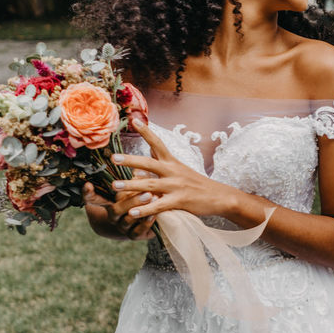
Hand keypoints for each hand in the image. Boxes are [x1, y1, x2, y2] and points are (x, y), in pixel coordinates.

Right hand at [83, 182, 156, 239]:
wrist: (140, 220)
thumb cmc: (137, 196)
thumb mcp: (133, 186)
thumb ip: (133, 177)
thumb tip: (138, 167)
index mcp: (109, 202)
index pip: (93, 198)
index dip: (88, 193)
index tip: (88, 184)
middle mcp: (113, 215)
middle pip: (116, 209)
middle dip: (131, 201)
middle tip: (146, 192)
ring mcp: (122, 226)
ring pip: (127, 220)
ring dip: (140, 210)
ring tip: (153, 200)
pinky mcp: (133, 235)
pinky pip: (137, 231)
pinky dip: (146, 223)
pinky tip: (155, 214)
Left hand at [108, 119, 241, 219]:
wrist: (220, 197)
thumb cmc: (197, 184)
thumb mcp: (181, 168)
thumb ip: (164, 159)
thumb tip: (150, 147)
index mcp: (172, 162)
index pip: (158, 143)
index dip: (146, 132)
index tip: (134, 120)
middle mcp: (173, 171)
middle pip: (149, 163)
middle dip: (131, 160)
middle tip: (114, 158)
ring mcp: (176, 186)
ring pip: (150, 185)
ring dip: (131, 185)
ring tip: (115, 186)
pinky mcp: (180, 201)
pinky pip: (158, 206)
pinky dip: (144, 209)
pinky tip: (132, 212)